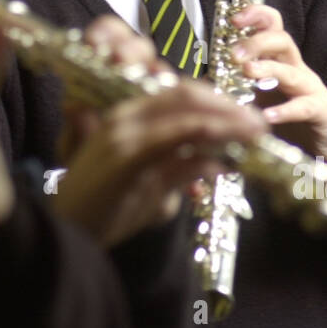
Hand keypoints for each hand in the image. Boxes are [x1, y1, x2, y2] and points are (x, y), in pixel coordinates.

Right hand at [51, 16, 263, 247]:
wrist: (67, 233)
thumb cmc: (106, 211)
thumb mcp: (152, 188)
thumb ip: (181, 171)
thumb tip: (218, 165)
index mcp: (128, 117)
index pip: (179, 94)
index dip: (217, 101)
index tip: (246, 118)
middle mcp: (125, 116)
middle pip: (186, 95)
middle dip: (227, 106)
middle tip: (259, 124)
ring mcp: (125, 133)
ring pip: (186, 110)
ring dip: (227, 119)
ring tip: (255, 132)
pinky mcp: (126, 154)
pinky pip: (174, 135)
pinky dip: (207, 135)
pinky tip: (230, 147)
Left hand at [229, 4, 326, 170]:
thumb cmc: (291, 119)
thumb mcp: (261, 99)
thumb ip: (236, 87)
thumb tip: (202, 81)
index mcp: (279, 60)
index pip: (271, 26)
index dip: (255, 15)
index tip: (234, 19)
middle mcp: (296, 69)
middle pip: (282, 41)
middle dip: (257, 41)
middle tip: (234, 54)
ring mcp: (310, 89)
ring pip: (292, 71)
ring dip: (269, 69)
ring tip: (247, 71)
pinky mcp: (320, 112)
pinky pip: (305, 107)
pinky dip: (287, 111)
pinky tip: (269, 116)